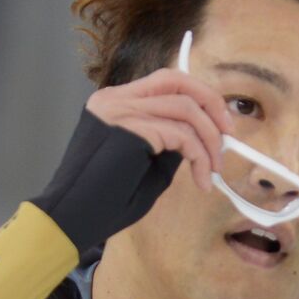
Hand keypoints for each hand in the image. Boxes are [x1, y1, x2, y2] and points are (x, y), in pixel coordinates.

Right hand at [85, 68, 234, 191]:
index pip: (166, 83)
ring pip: (184, 107)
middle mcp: (115, 99)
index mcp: (114, 103)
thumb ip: (167, 142)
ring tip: (212, 170)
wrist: (70, 218)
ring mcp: (120, 110)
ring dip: (209, 140)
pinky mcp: (130, 128)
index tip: (221, 124)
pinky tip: (201, 179)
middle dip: (211, 104)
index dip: (199, 98)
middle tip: (228, 135)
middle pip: (177, 80)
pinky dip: (199, 156)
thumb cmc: (104, 200)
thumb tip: (203, 137)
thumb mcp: (144, 163)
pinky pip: (181, 134)